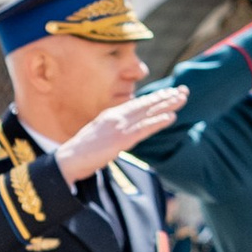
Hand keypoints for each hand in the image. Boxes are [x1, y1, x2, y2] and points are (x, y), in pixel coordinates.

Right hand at [52, 86, 185, 181]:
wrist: (67, 161)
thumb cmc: (80, 153)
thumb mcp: (97, 136)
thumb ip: (110, 130)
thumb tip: (120, 132)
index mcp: (110, 116)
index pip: (137, 104)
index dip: (154, 98)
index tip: (169, 92)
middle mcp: (115, 117)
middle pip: (145, 105)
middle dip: (165, 97)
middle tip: (183, 90)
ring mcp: (118, 127)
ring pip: (147, 113)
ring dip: (167, 105)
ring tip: (182, 99)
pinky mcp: (121, 139)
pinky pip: (144, 129)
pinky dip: (158, 122)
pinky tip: (171, 117)